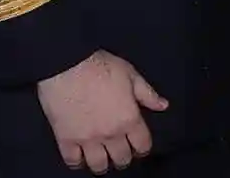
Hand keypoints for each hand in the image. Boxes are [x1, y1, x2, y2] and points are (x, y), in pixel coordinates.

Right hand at [36, 51, 167, 172]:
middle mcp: (110, 133)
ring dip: (102, 164)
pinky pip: (73, 161)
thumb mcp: (131, 75)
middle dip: (123, 157)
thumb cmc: (100, 66)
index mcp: (129, 119)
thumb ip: (147, 94)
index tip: (138, 145)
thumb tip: (163, 105)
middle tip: (119, 151)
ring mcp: (88, 139)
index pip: (142, 145)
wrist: (67, 64)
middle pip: (122, 159)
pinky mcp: (66, 139)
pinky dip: (77, 162)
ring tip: (101, 157)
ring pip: (99, 166)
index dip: (142, 147)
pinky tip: (80, 157)